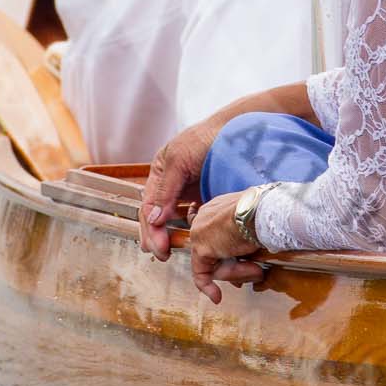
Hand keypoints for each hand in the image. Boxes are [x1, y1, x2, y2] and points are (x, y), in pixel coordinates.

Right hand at [140, 118, 219, 260]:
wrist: (236, 130)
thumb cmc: (205, 139)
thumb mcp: (179, 160)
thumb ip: (166, 189)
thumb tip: (154, 219)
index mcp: (158, 174)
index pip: (148, 207)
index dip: (150, 229)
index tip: (158, 247)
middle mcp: (170, 184)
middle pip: (157, 216)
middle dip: (157, 236)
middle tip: (163, 255)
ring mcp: (187, 191)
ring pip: (173, 219)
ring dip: (170, 235)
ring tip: (170, 252)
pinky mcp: (203, 196)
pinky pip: (192, 216)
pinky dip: (189, 227)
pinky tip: (192, 235)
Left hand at [187, 192, 267, 302]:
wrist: (261, 211)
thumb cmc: (266, 214)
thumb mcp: (256, 226)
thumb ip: (248, 241)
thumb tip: (254, 265)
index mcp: (219, 207)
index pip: (212, 227)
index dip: (220, 248)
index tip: (227, 256)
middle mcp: (206, 217)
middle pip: (213, 249)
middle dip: (230, 266)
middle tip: (246, 277)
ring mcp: (200, 232)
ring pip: (212, 261)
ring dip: (235, 272)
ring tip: (257, 271)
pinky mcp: (201, 248)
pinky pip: (203, 273)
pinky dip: (208, 287)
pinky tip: (217, 297)